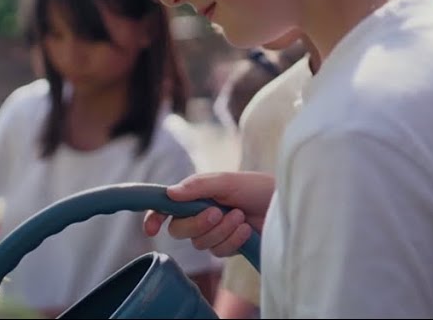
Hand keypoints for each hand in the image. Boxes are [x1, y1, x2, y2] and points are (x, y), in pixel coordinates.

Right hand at [144, 171, 273, 257]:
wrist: (282, 204)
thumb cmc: (255, 187)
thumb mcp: (226, 181)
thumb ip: (197, 186)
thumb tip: (169, 193)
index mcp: (195, 196)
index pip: (166, 208)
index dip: (154, 217)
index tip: (151, 228)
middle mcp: (200, 214)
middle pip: (179, 230)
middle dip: (197, 223)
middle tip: (217, 212)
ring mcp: (213, 232)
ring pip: (200, 243)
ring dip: (220, 230)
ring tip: (240, 216)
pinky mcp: (228, 246)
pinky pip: (219, 251)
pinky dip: (232, 240)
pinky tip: (246, 230)